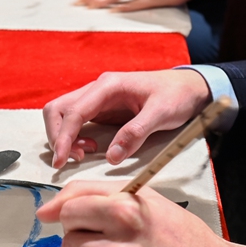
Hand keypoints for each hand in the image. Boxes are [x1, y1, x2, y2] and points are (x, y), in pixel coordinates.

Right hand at [44, 69, 211, 167]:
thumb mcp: (161, 114)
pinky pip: (76, 121)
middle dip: (58, 136)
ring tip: (84, 153)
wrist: (188, 87)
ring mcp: (97, 99)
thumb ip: (136, 133)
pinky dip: (73, 136)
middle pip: (58, 109)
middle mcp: (97, 89)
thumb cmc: (176, 95)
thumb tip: (112, 156)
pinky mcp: (101, 109)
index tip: (61, 161)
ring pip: (64, 114)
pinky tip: (90, 147)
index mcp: (108, 85)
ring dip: (64, 136)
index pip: (74, 111)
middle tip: (73, 159)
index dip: (63, 137)